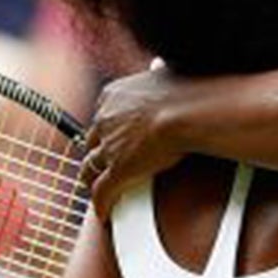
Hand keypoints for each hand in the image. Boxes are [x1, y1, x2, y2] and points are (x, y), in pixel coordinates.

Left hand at [81, 65, 186, 214]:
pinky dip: (101, 204)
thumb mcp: (164, 74)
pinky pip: (103, 192)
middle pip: (91, 142)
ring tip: (96, 190)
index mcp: (111, 96)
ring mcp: (109, 147)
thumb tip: (158, 64)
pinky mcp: (118, 171)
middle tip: (99, 164)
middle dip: (94, 154)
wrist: (187, 111)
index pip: (101, 116)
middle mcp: (104, 120)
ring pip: (90, 168)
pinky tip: (103, 212)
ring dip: (92, 180)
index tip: (110, 137)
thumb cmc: (184, 91)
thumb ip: (157, 73)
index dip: (104, 130)